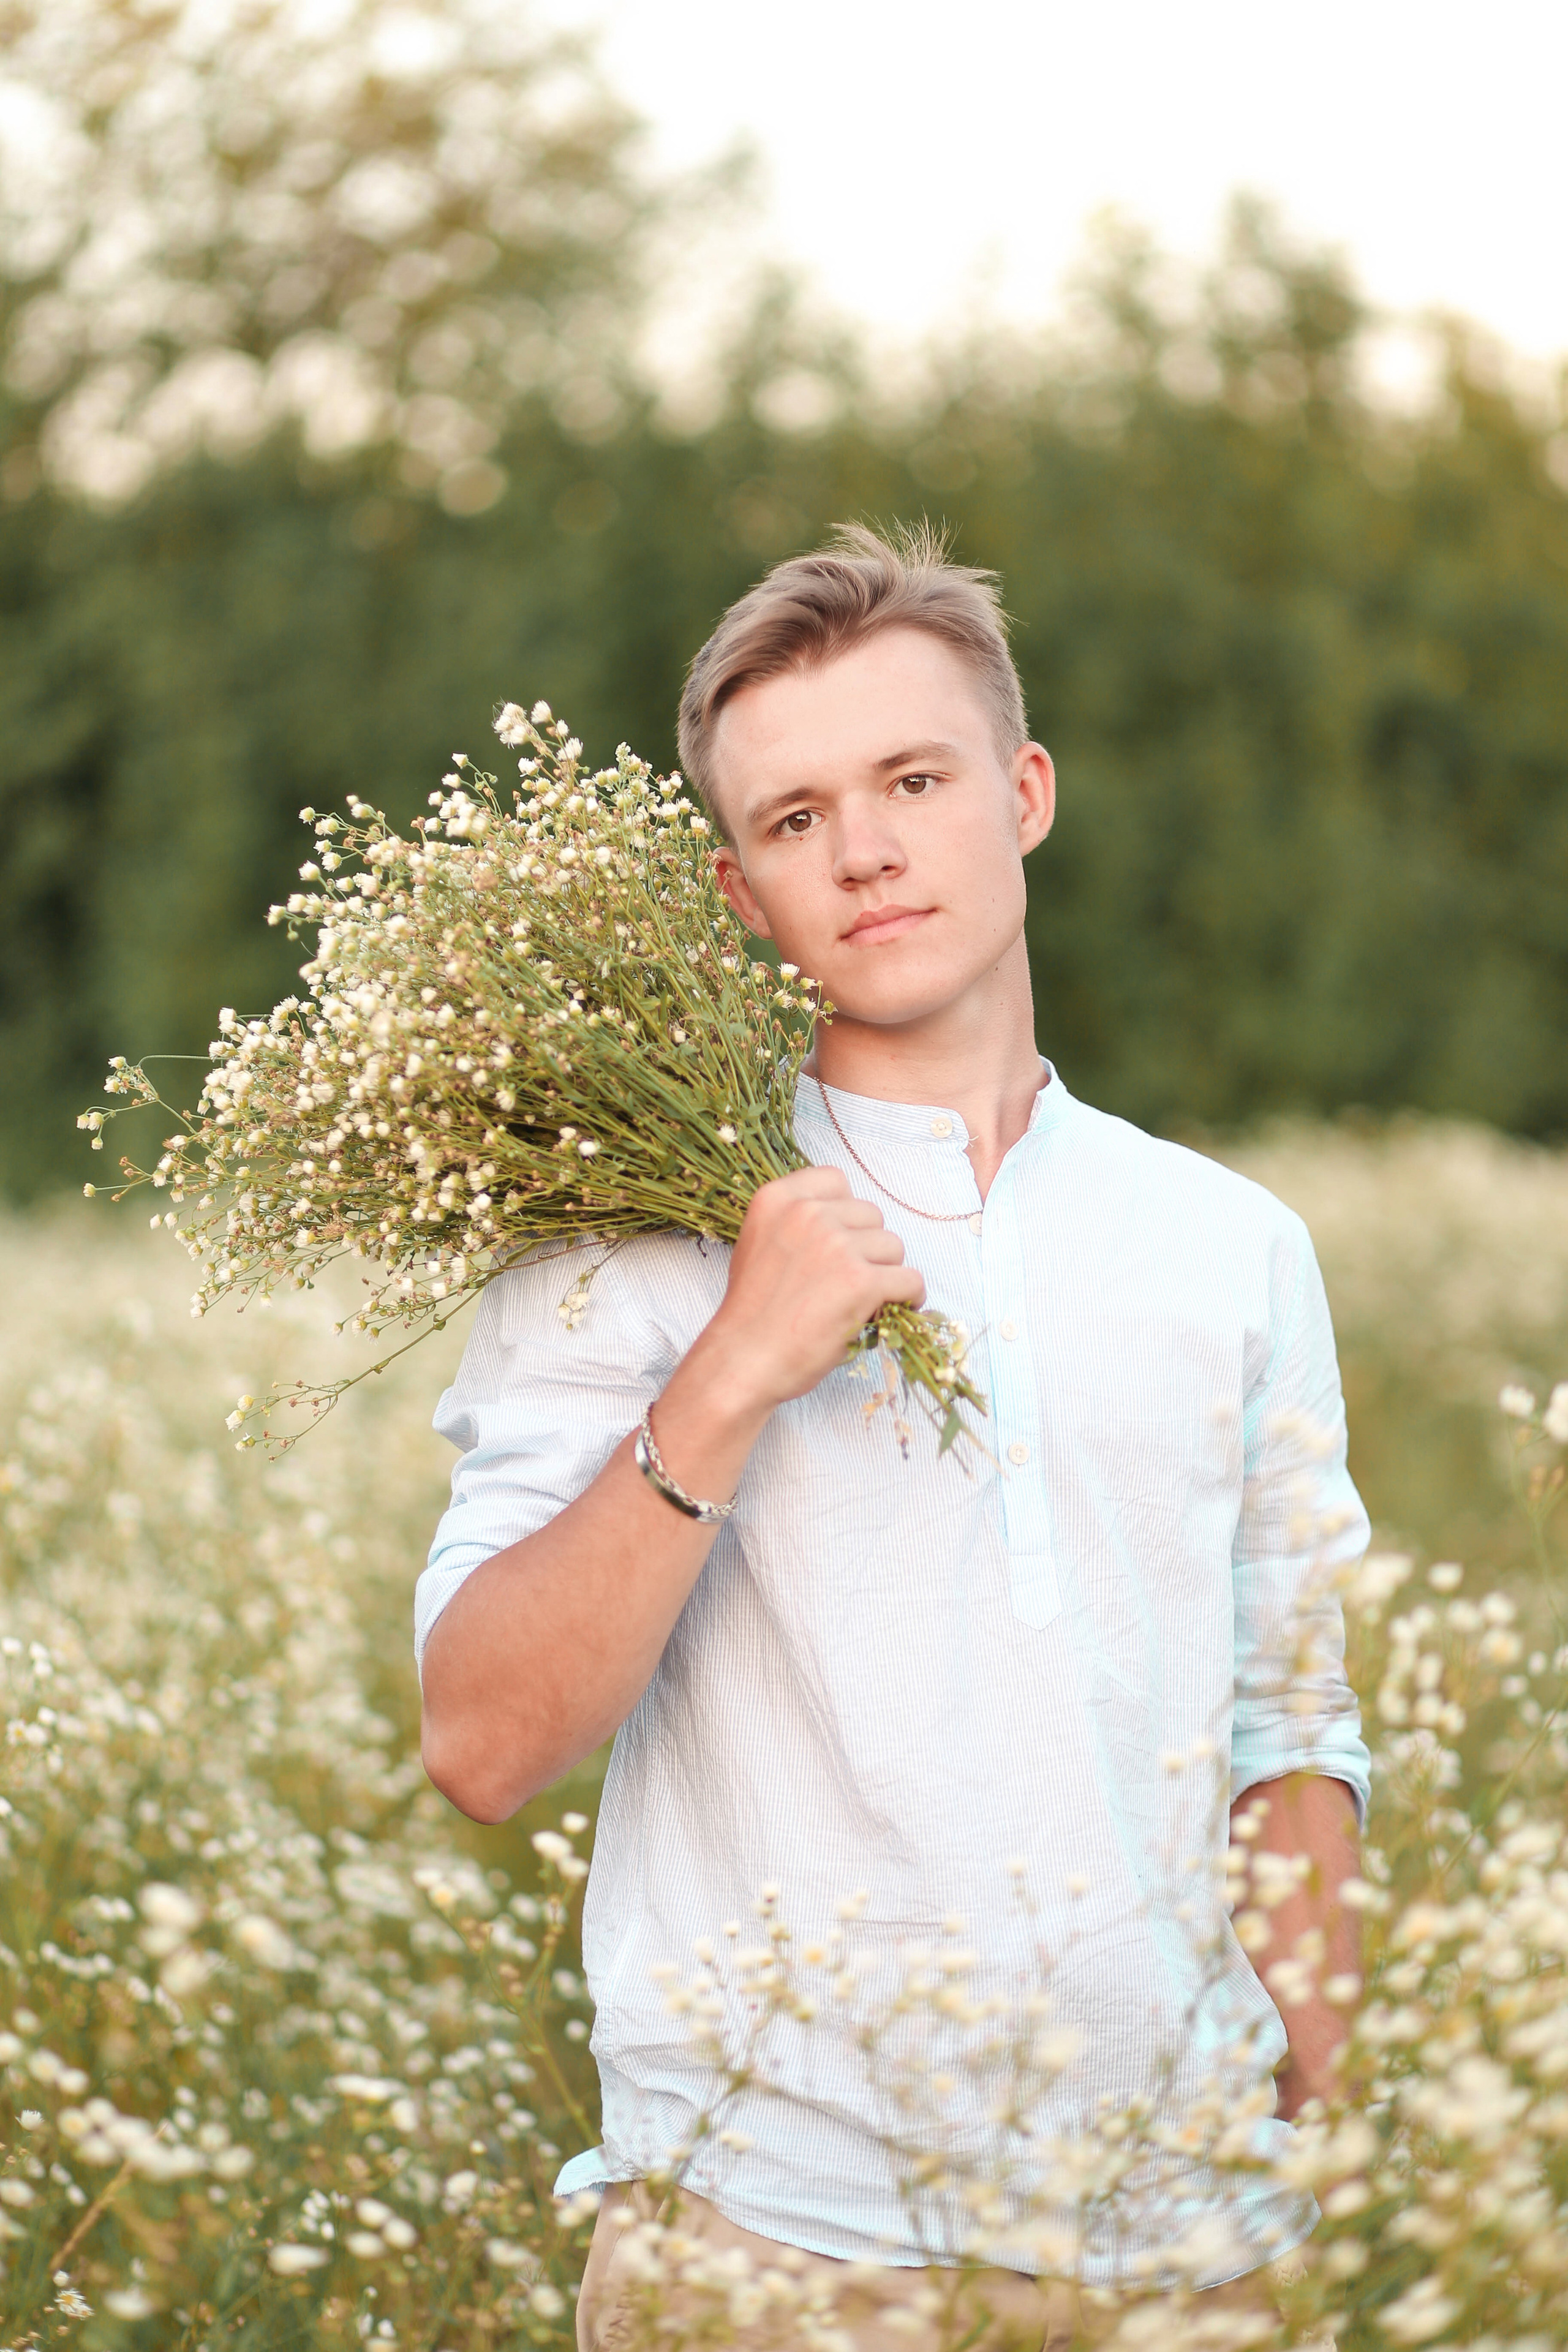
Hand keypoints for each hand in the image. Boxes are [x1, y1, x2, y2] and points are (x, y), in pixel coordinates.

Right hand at [697, 1166, 925, 1415]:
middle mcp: (807, 1213)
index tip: (837, 1242)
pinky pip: (910, 1280)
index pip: (836, 1181)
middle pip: (871, 1215)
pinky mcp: (861, 1281)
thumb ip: (797, 1222)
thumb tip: (848, 1224)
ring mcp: (836, 1245)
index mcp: (777, 1198)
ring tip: (859, 1300)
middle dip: (866, 1248)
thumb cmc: (752, 1313)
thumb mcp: (759, 1244)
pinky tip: (892, 1310)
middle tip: (845, 1282)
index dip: (844, 1215)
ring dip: (885, 1273)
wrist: (743, 1360)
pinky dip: (908, 1297)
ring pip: (894, 1246)